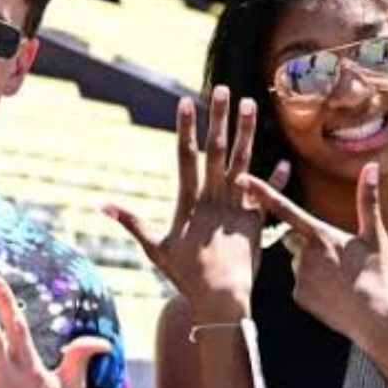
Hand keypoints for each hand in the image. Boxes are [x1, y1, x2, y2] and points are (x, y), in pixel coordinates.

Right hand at [103, 86, 287, 320]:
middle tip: (224, 90)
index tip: (185, 102)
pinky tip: (284, 160)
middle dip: (219, 119)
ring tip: (250, 105)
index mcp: (190, 202)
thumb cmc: (185, 276)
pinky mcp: (256, 222)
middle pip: (216, 151)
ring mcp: (237, 208)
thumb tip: (103, 205)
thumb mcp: (155, 248)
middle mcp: (214, 199)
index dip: (185, 128)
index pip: (185, 157)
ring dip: (247, 133)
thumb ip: (132, 223)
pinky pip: (268, 196)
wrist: (220, 298)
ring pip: (243, 163)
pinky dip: (276, 180)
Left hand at [239, 162, 387, 350]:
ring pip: (297, 263)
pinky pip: (299, 285)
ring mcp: (298, 276)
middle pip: (293, 238)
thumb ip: (367, 200)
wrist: (376, 320)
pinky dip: (313, 287)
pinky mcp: (297, 297)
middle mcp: (303, 254)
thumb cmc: (379, 277)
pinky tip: (333, 295)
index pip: (284, 208)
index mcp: (320, 235)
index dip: (261, 192)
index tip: (241, 179)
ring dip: (311, 266)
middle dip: (306, 242)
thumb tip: (371, 167)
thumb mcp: (376, 236)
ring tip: (340, 279)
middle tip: (337, 258)